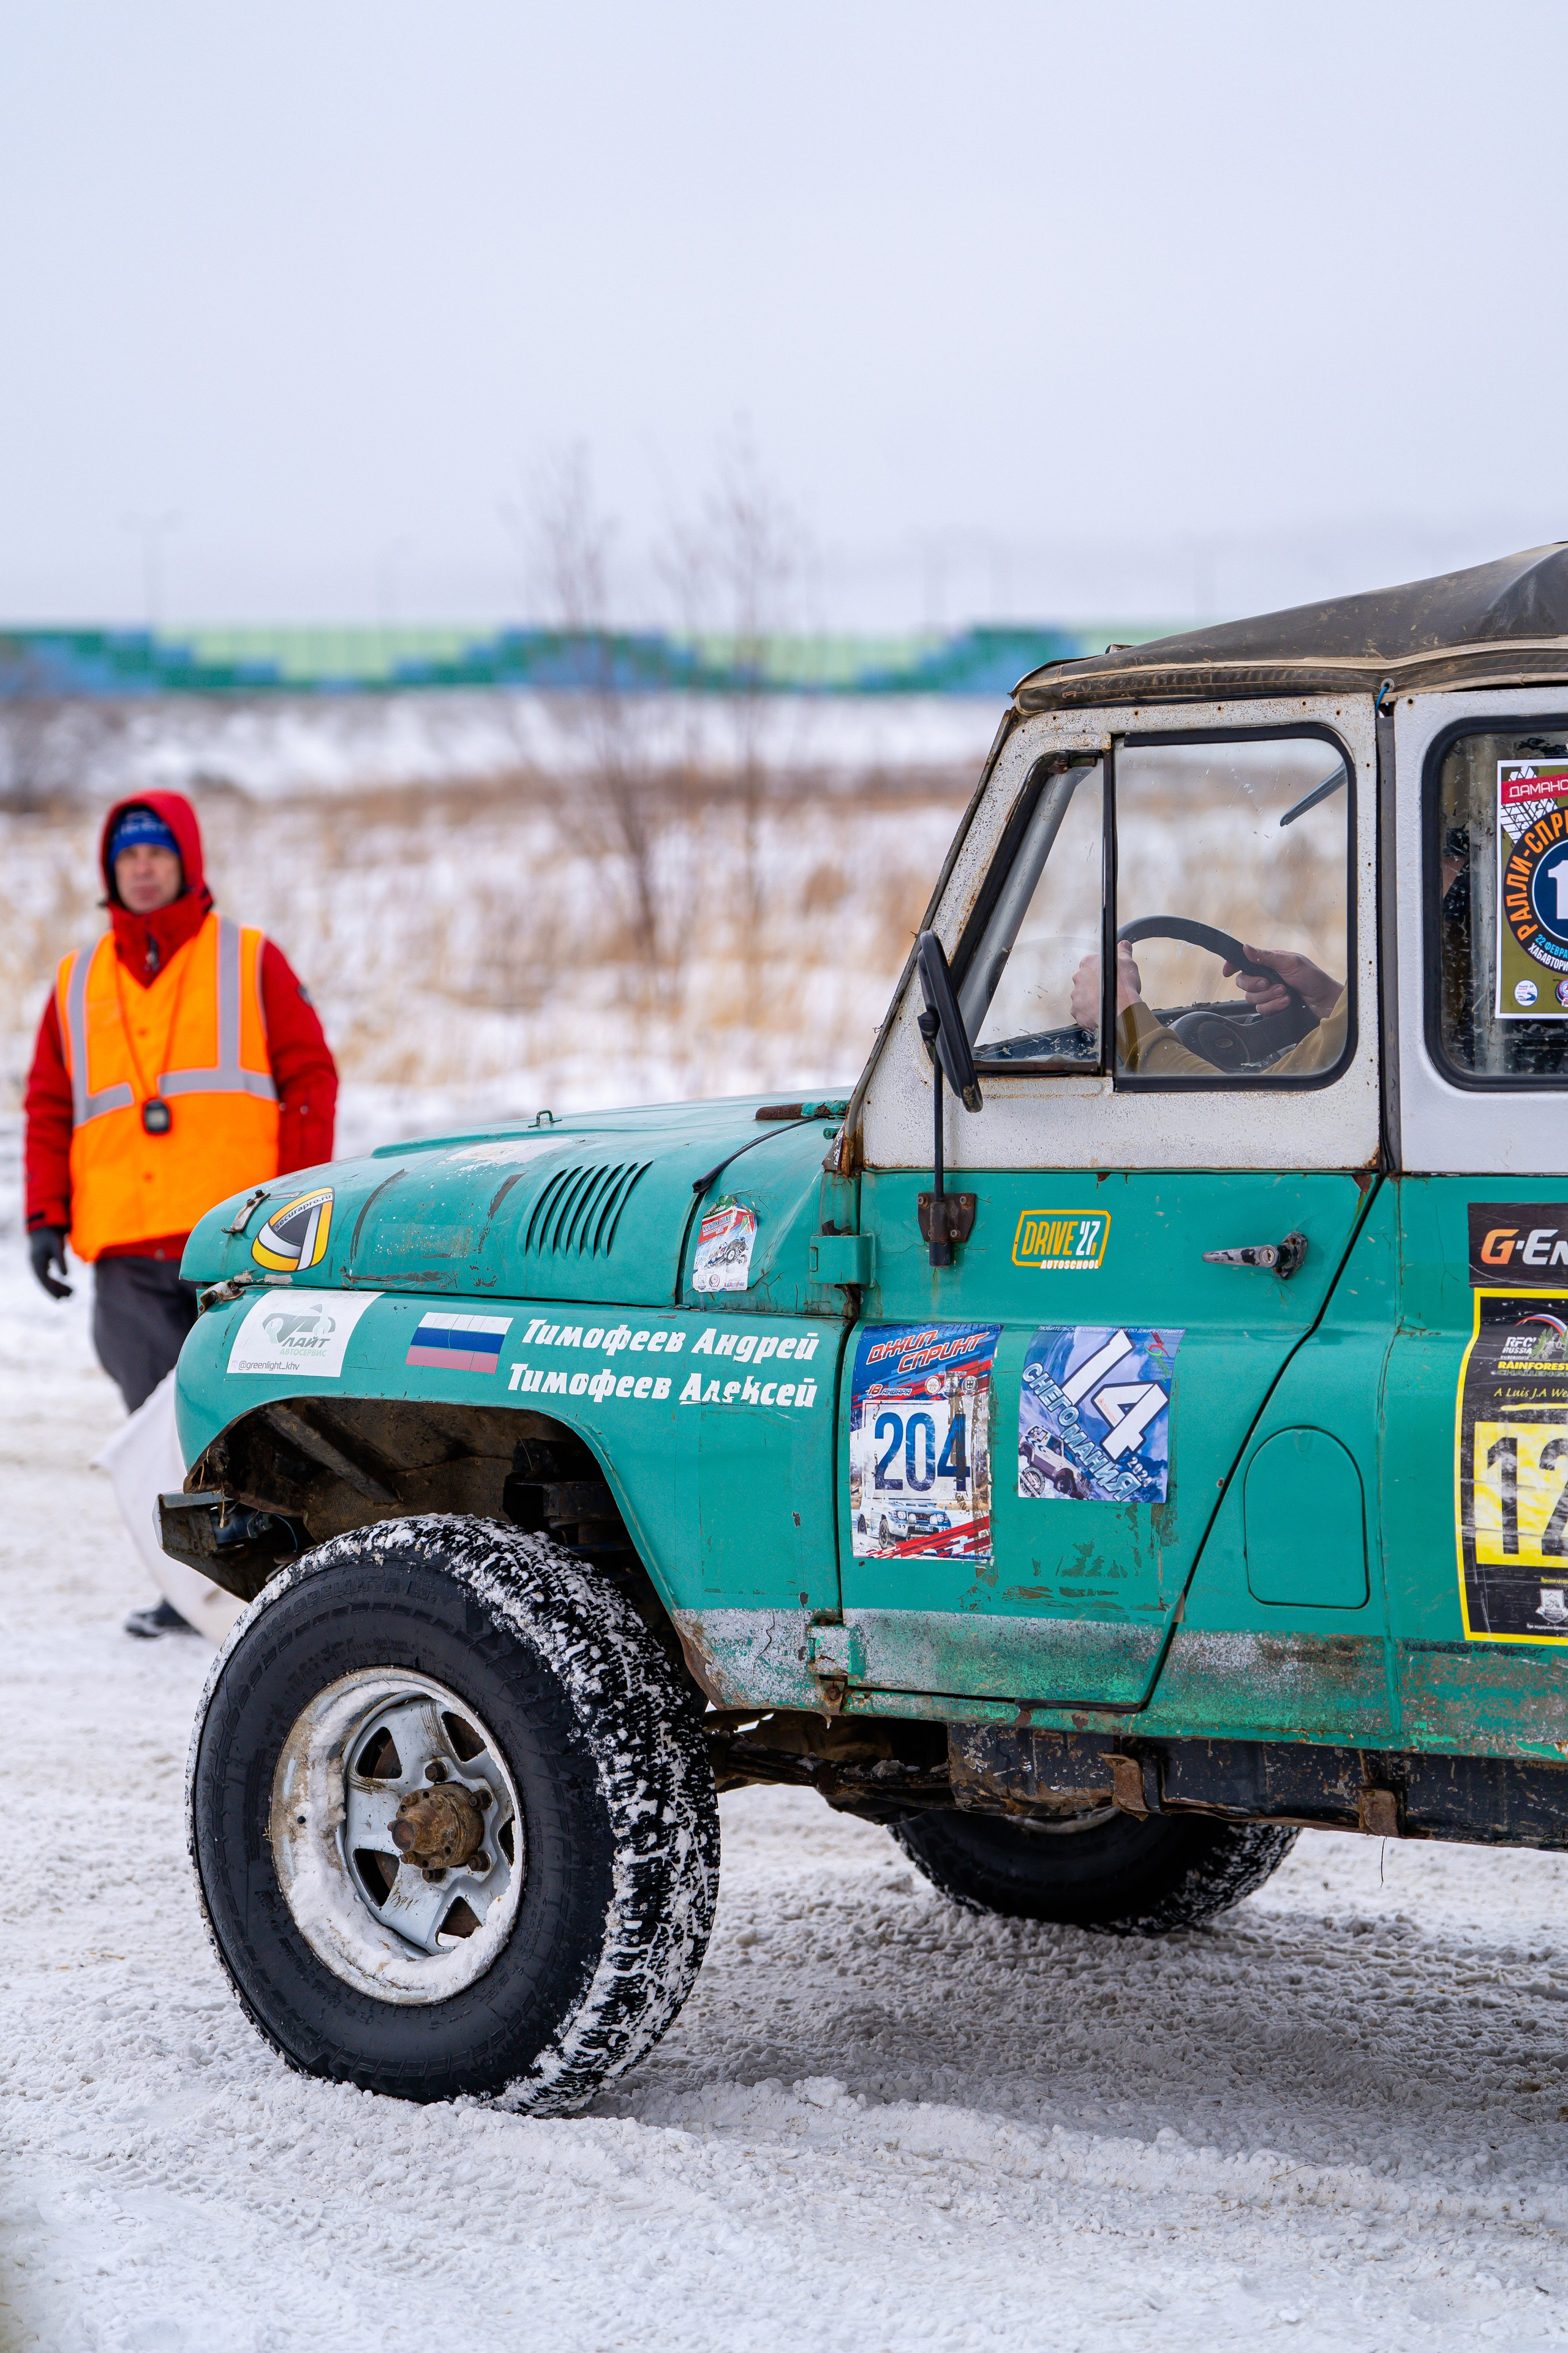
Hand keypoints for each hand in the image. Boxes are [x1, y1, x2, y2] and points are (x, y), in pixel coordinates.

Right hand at [28, 1227, 71, 1299]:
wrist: (45, 1223)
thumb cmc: (52, 1234)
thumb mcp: (57, 1246)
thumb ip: (61, 1260)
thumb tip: (66, 1276)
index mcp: (37, 1261)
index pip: (44, 1280)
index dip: (52, 1290)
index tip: (61, 1299)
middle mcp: (35, 1264)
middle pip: (45, 1282)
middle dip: (56, 1291)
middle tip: (69, 1297)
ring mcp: (38, 1263)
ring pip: (47, 1279)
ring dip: (57, 1287)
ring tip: (70, 1293)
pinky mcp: (42, 1261)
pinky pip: (47, 1275)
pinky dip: (55, 1281)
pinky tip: (63, 1285)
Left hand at [1070, 945, 1142, 1026]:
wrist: (1121, 1009)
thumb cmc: (1124, 987)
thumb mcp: (1128, 963)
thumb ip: (1123, 951)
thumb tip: (1123, 945)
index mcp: (1088, 963)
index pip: (1089, 964)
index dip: (1099, 971)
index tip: (1106, 977)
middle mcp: (1078, 977)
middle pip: (1084, 980)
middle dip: (1093, 985)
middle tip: (1106, 991)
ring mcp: (1075, 995)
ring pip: (1081, 996)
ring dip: (1090, 999)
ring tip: (1103, 1003)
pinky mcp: (1076, 1010)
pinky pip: (1080, 1011)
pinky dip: (1088, 1012)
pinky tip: (1099, 1012)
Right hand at [1223, 944, 1341, 1019]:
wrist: (1325, 1002)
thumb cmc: (1313, 979)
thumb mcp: (1291, 963)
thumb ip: (1267, 957)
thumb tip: (1246, 947)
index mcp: (1270, 963)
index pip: (1244, 962)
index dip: (1232, 965)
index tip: (1227, 972)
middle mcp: (1267, 977)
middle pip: (1242, 982)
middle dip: (1254, 984)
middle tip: (1268, 983)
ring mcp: (1269, 994)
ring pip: (1251, 998)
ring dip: (1269, 996)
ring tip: (1285, 993)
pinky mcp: (1273, 1008)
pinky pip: (1261, 1010)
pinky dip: (1274, 1006)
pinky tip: (1287, 1003)